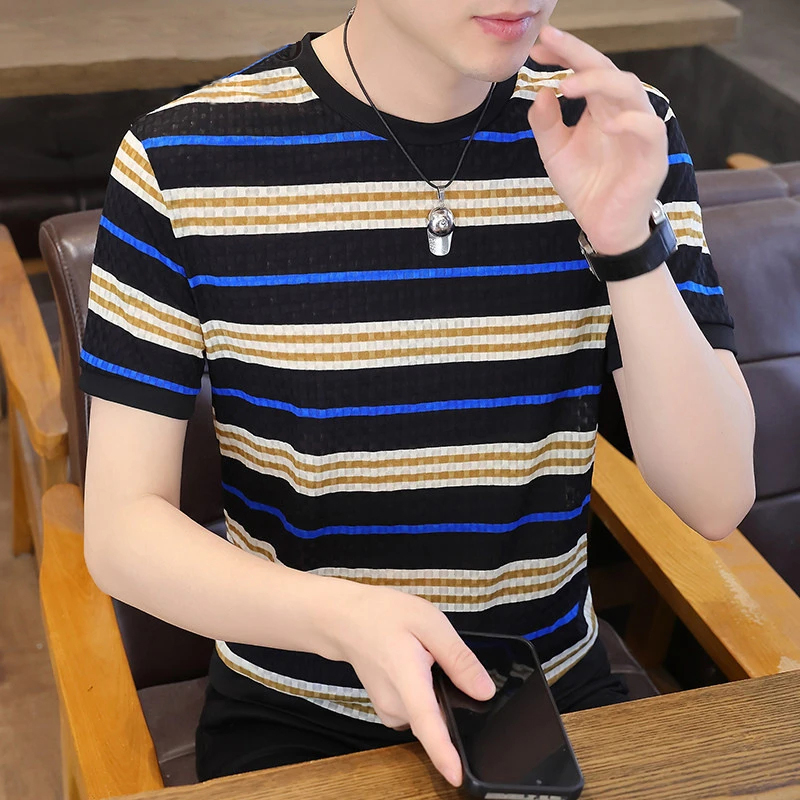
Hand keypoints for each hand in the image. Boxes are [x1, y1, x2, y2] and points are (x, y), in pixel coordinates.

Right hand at [326, 581, 495, 786]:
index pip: (427, 723)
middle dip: (453, 699)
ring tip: (425, 658)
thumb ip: (458, 658)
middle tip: (440, 657)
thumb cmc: (384, 615)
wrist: (347, 621)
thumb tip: (484, 691)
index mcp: (407, 679)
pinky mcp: (390, 712)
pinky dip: (426, 696)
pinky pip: (419, 712)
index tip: (457, 777)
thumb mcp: (429, 623)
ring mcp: (390, 711)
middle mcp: (395, 704)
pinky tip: (418, 669)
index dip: (443, 752)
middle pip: (438, 720)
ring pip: (430, 716)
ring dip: (438, 695)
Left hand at [527, 25, 668, 254]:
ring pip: (630, 91)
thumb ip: (546, 124)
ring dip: (600, 83)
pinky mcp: (652, 156)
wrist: (603, 227)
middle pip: (607, 70)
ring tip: (568, 85)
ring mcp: (640, 131)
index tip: (539, 44)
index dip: (565, 54)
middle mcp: (622, 112)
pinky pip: (650, 129)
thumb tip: (540, 92)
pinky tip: (606, 123)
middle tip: (550, 43)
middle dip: (579, 54)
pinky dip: (631, 122)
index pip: (586, 71)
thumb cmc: (586, 187)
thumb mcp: (555, 154)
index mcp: (600, 109)